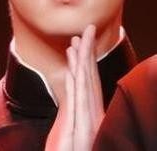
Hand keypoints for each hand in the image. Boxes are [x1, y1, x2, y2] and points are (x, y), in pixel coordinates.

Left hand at [45, 25, 103, 150]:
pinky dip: (77, 87)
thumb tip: (72, 92)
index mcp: (89, 112)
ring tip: (76, 43)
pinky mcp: (83, 133)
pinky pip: (79, 105)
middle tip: (85, 30)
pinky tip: (73, 73)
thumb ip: (73, 112)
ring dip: (81, 64)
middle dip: (86, 53)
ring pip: (84, 88)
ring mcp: (88, 123)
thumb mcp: (71, 130)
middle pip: (88, 78)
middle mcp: (92, 115)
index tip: (79, 40)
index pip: (88, 81)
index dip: (84, 59)